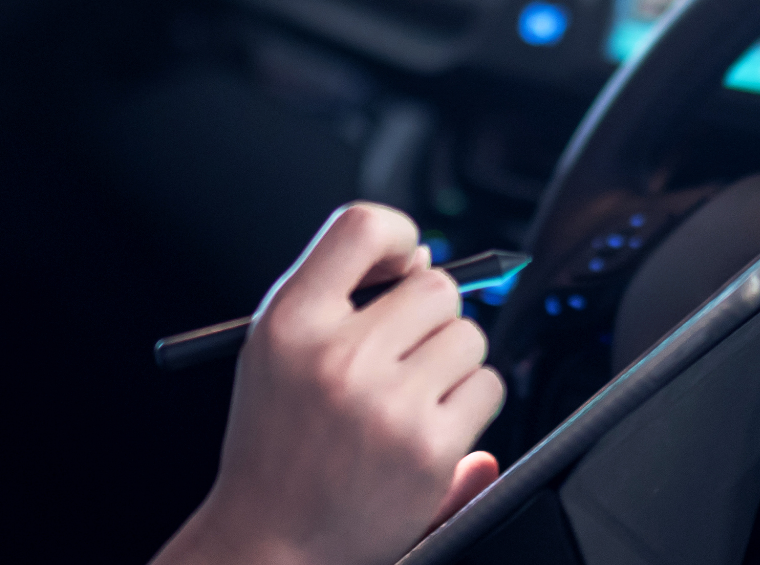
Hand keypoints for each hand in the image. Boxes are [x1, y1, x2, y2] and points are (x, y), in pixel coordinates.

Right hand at [154, 203, 503, 564]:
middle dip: (431, 315)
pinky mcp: (429, 448)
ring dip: (453, 360)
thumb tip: (423, 256)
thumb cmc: (277, 442)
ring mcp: (386, 403)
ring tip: (411, 395)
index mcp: (289, 322)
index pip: (362, 227)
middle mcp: (336, 356)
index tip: (403, 263)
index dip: (399, 236)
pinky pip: (488, 387)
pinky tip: (429, 426)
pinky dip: (471, 403)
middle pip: (435, 286)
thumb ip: (337, 296)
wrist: (272, 540)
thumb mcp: (275, 352)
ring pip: (470, 336)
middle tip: (405, 351)